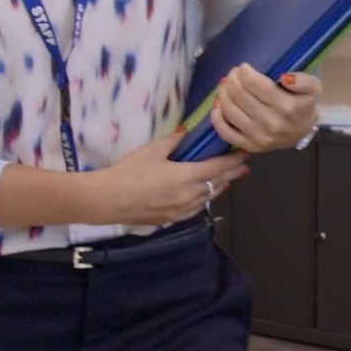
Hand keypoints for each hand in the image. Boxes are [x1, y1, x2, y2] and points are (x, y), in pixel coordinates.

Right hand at [85, 131, 247, 225]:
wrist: (108, 200)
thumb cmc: (128, 172)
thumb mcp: (151, 150)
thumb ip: (173, 141)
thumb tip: (187, 132)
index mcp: (185, 176)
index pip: (217, 168)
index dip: (232, 161)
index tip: (243, 154)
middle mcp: (189, 195)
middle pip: (218, 184)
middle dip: (232, 174)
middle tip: (243, 167)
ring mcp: (181, 210)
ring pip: (208, 198)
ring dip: (220, 187)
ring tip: (229, 180)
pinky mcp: (171, 219)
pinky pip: (196, 209)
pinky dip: (205, 199)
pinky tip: (205, 195)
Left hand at [211, 65, 321, 153]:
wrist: (302, 132)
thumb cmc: (304, 105)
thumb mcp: (313, 88)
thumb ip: (304, 80)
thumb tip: (284, 78)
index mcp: (287, 107)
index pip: (255, 84)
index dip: (244, 72)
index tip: (243, 67)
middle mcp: (271, 123)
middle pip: (239, 95)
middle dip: (232, 79)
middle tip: (233, 74)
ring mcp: (258, 137)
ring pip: (229, 110)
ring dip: (223, 93)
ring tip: (226, 85)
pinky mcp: (249, 146)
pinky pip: (225, 132)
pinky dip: (217, 117)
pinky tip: (218, 104)